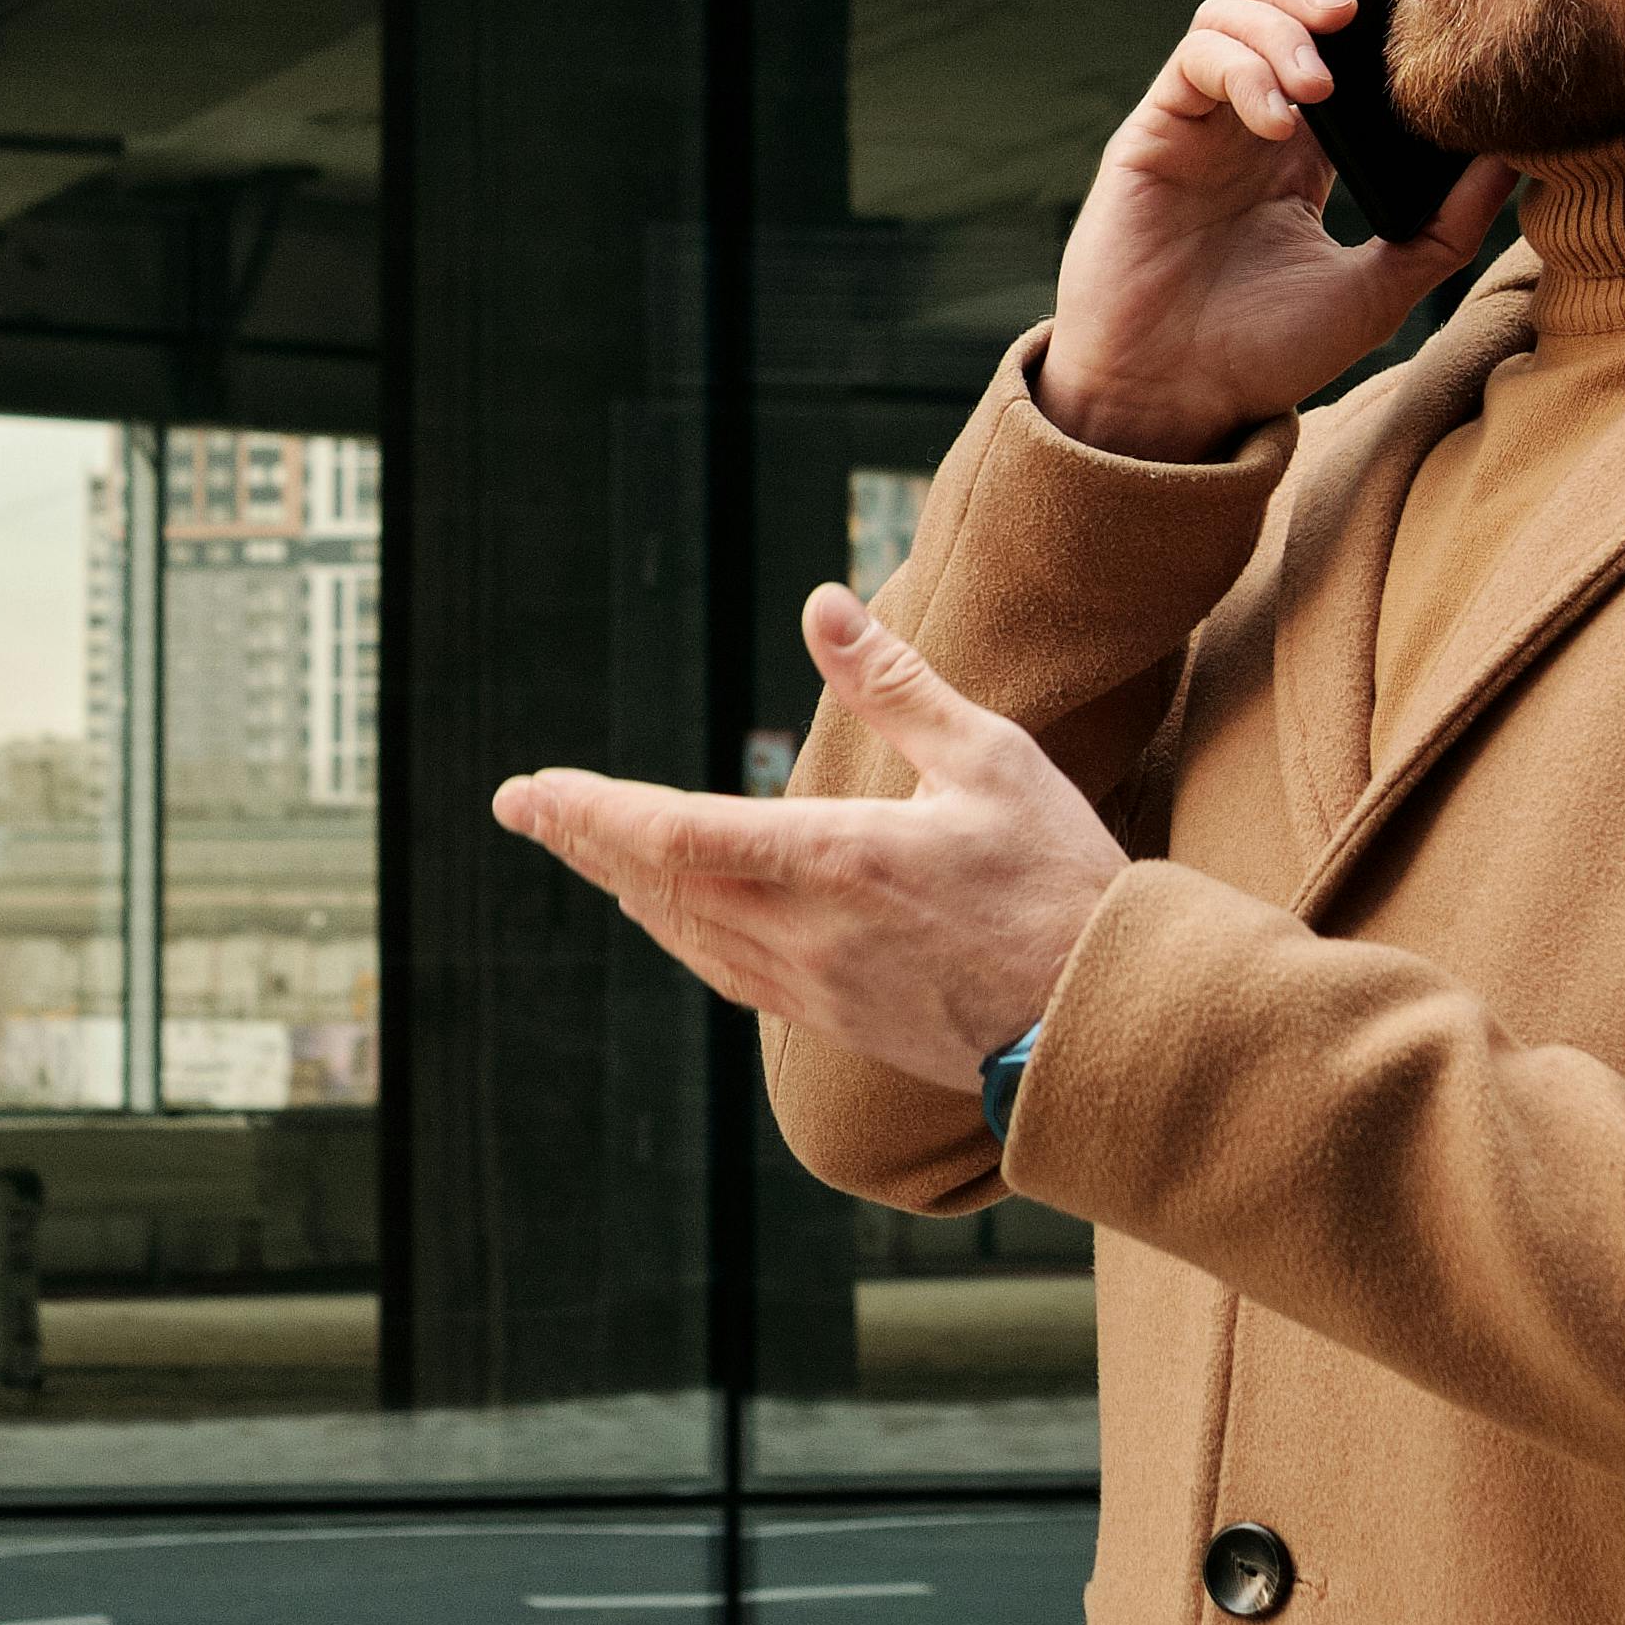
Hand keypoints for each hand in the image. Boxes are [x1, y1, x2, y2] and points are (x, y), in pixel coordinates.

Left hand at [490, 583, 1124, 1100]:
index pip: (676, 834)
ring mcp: (816, 985)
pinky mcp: (835, 1018)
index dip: (592, 812)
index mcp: (840, 858)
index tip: (531, 790)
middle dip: (582, 840)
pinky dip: (678, 929)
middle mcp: (808, 931)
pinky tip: (665, 912)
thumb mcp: (990, 758)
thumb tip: (820, 606)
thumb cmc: (1060, 878)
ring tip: (578, 847)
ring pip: (686, 932)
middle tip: (520, 807)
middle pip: (658, 885)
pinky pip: (726, 970)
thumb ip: (895, 685)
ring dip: (623, 884)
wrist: (1104, 1018)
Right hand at [1040, 0, 1512, 459]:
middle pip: (1275, 0)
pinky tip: (1277, 123)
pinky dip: (1241, 70)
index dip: (1370, 16)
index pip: (1335, 46)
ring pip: (1230, 11)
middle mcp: (1247, 123)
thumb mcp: (1379, 291)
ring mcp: (1198, 123)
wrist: (1171, 401)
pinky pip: (1195, 58)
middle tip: (1356, 18)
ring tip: (1319, 86)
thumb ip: (1446, 229)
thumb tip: (1518, 159)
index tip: (1416, 23)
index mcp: (1303, 152)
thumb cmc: (1263, 356)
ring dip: (1280, 27)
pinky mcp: (1153, 131)